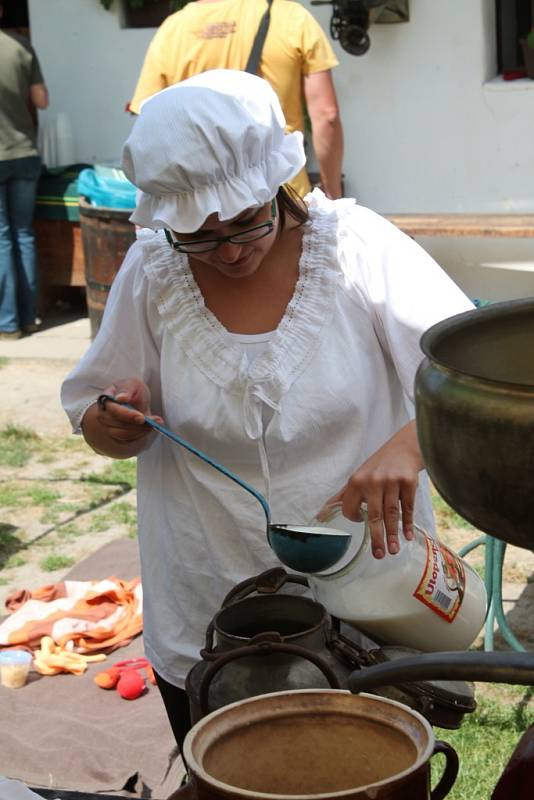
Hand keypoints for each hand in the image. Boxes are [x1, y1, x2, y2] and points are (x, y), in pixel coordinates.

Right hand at [82, 378, 162, 457]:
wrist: (135, 400)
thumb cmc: (132, 391)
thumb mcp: (132, 384)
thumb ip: (127, 389)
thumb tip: (121, 398)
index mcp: (105, 399)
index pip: (112, 410)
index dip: (126, 415)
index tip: (141, 417)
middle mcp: (103, 414)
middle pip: (116, 425)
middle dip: (136, 425)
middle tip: (155, 422)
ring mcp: (108, 426)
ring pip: (122, 434)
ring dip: (140, 431)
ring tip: (155, 424)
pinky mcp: (116, 436)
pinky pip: (126, 440)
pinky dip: (139, 435)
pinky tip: (149, 428)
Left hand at [317, 422, 422, 559]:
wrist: (402, 449)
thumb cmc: (376, 468)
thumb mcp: (356, 479)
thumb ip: (341, 498)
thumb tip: (319, 516)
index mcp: (356, 481)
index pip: (350, 508)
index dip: (354, 518)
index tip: (361, 523)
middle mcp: (373, 481)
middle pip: (374, 515)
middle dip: (376, 537)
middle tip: (378, 555)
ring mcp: (392, 482)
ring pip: (392, 513)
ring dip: (393, 534)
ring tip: (392, 551)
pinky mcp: (409, 482)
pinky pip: (408, 507)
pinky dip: (408, 523)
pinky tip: (407, 536)